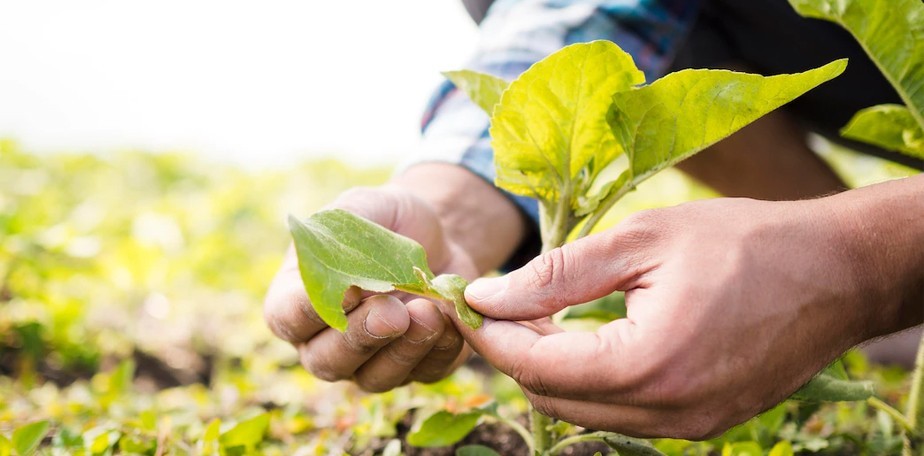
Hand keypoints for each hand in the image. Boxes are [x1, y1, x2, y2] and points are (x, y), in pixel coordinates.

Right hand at [264, 186, 476, 391]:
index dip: (310, 311)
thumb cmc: (385, 221)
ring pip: (375, 378)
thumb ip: (341, 234)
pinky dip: (439, 350)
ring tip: (428, 313)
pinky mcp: (416, 368)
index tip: (346, 289)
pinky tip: (450, 319)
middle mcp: (326, 341)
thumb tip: (344, 279)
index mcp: (298, 299)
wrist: (438, 235)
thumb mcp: (361, 207)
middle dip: (361, 337)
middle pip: (327, 361)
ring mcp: (370, 361)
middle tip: (392, 311)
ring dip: (403, 350)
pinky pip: (424, 373)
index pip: (287, 318)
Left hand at [459, 194, 915, 438]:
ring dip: (549, 369)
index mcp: (647, 364)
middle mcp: (666, 412)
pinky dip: (590, 381)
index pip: (536, 366)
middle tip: (492, 305)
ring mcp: (688, 427)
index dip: (490, 334)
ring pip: (584, 412)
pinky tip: (584, 338)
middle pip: (553, 398)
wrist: (837, 272)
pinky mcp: (702, 424)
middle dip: (513, 353)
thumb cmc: (744, 242)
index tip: (464, 301)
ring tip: (533, 316)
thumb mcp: (641, 241)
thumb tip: (486, 296)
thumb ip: (557, 274)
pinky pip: (622, 413)